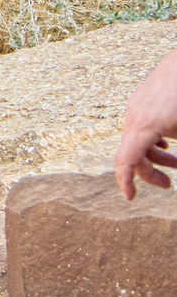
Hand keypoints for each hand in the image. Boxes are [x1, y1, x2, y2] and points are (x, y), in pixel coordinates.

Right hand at [115, 46, 176, 198]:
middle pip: (132, 152)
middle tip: (169, 185)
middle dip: (149, 173)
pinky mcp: (142, 98)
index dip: (126, 182)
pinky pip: (139, 125)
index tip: (131, 198)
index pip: (125, 160)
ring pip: (135, 139)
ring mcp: (136, 104)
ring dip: (153, 156)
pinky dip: (150, 141)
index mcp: (144, 126)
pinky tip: (165, 143)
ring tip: (175, 164)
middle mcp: (134, 115)